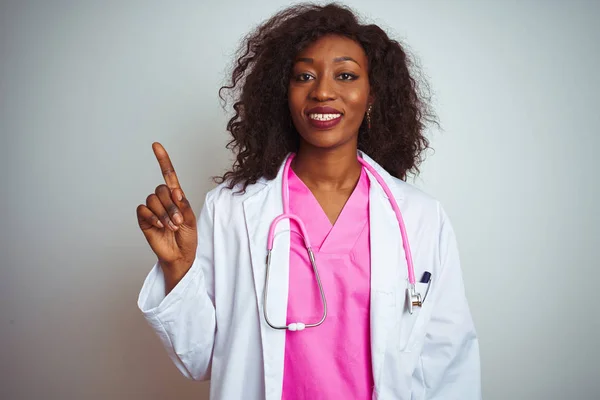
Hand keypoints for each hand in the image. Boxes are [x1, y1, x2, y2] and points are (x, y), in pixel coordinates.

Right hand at [136, 142, 197, 290]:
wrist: (180, 255)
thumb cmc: (187, 237)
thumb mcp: (190, 219)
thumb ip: (182, 204)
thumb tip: (174, 191)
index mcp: (176, 197)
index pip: (168, 174)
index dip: (162, 160)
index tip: (156, 145)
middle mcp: (163, 200)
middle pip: (161, 189)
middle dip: (171, 205)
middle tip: (178, 221)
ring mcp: (152, 209)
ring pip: (153, 199)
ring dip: (163, 213)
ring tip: (170, 226)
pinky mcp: (144, 219)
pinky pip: (143, 209)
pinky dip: (152, 217)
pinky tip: (159, 226)